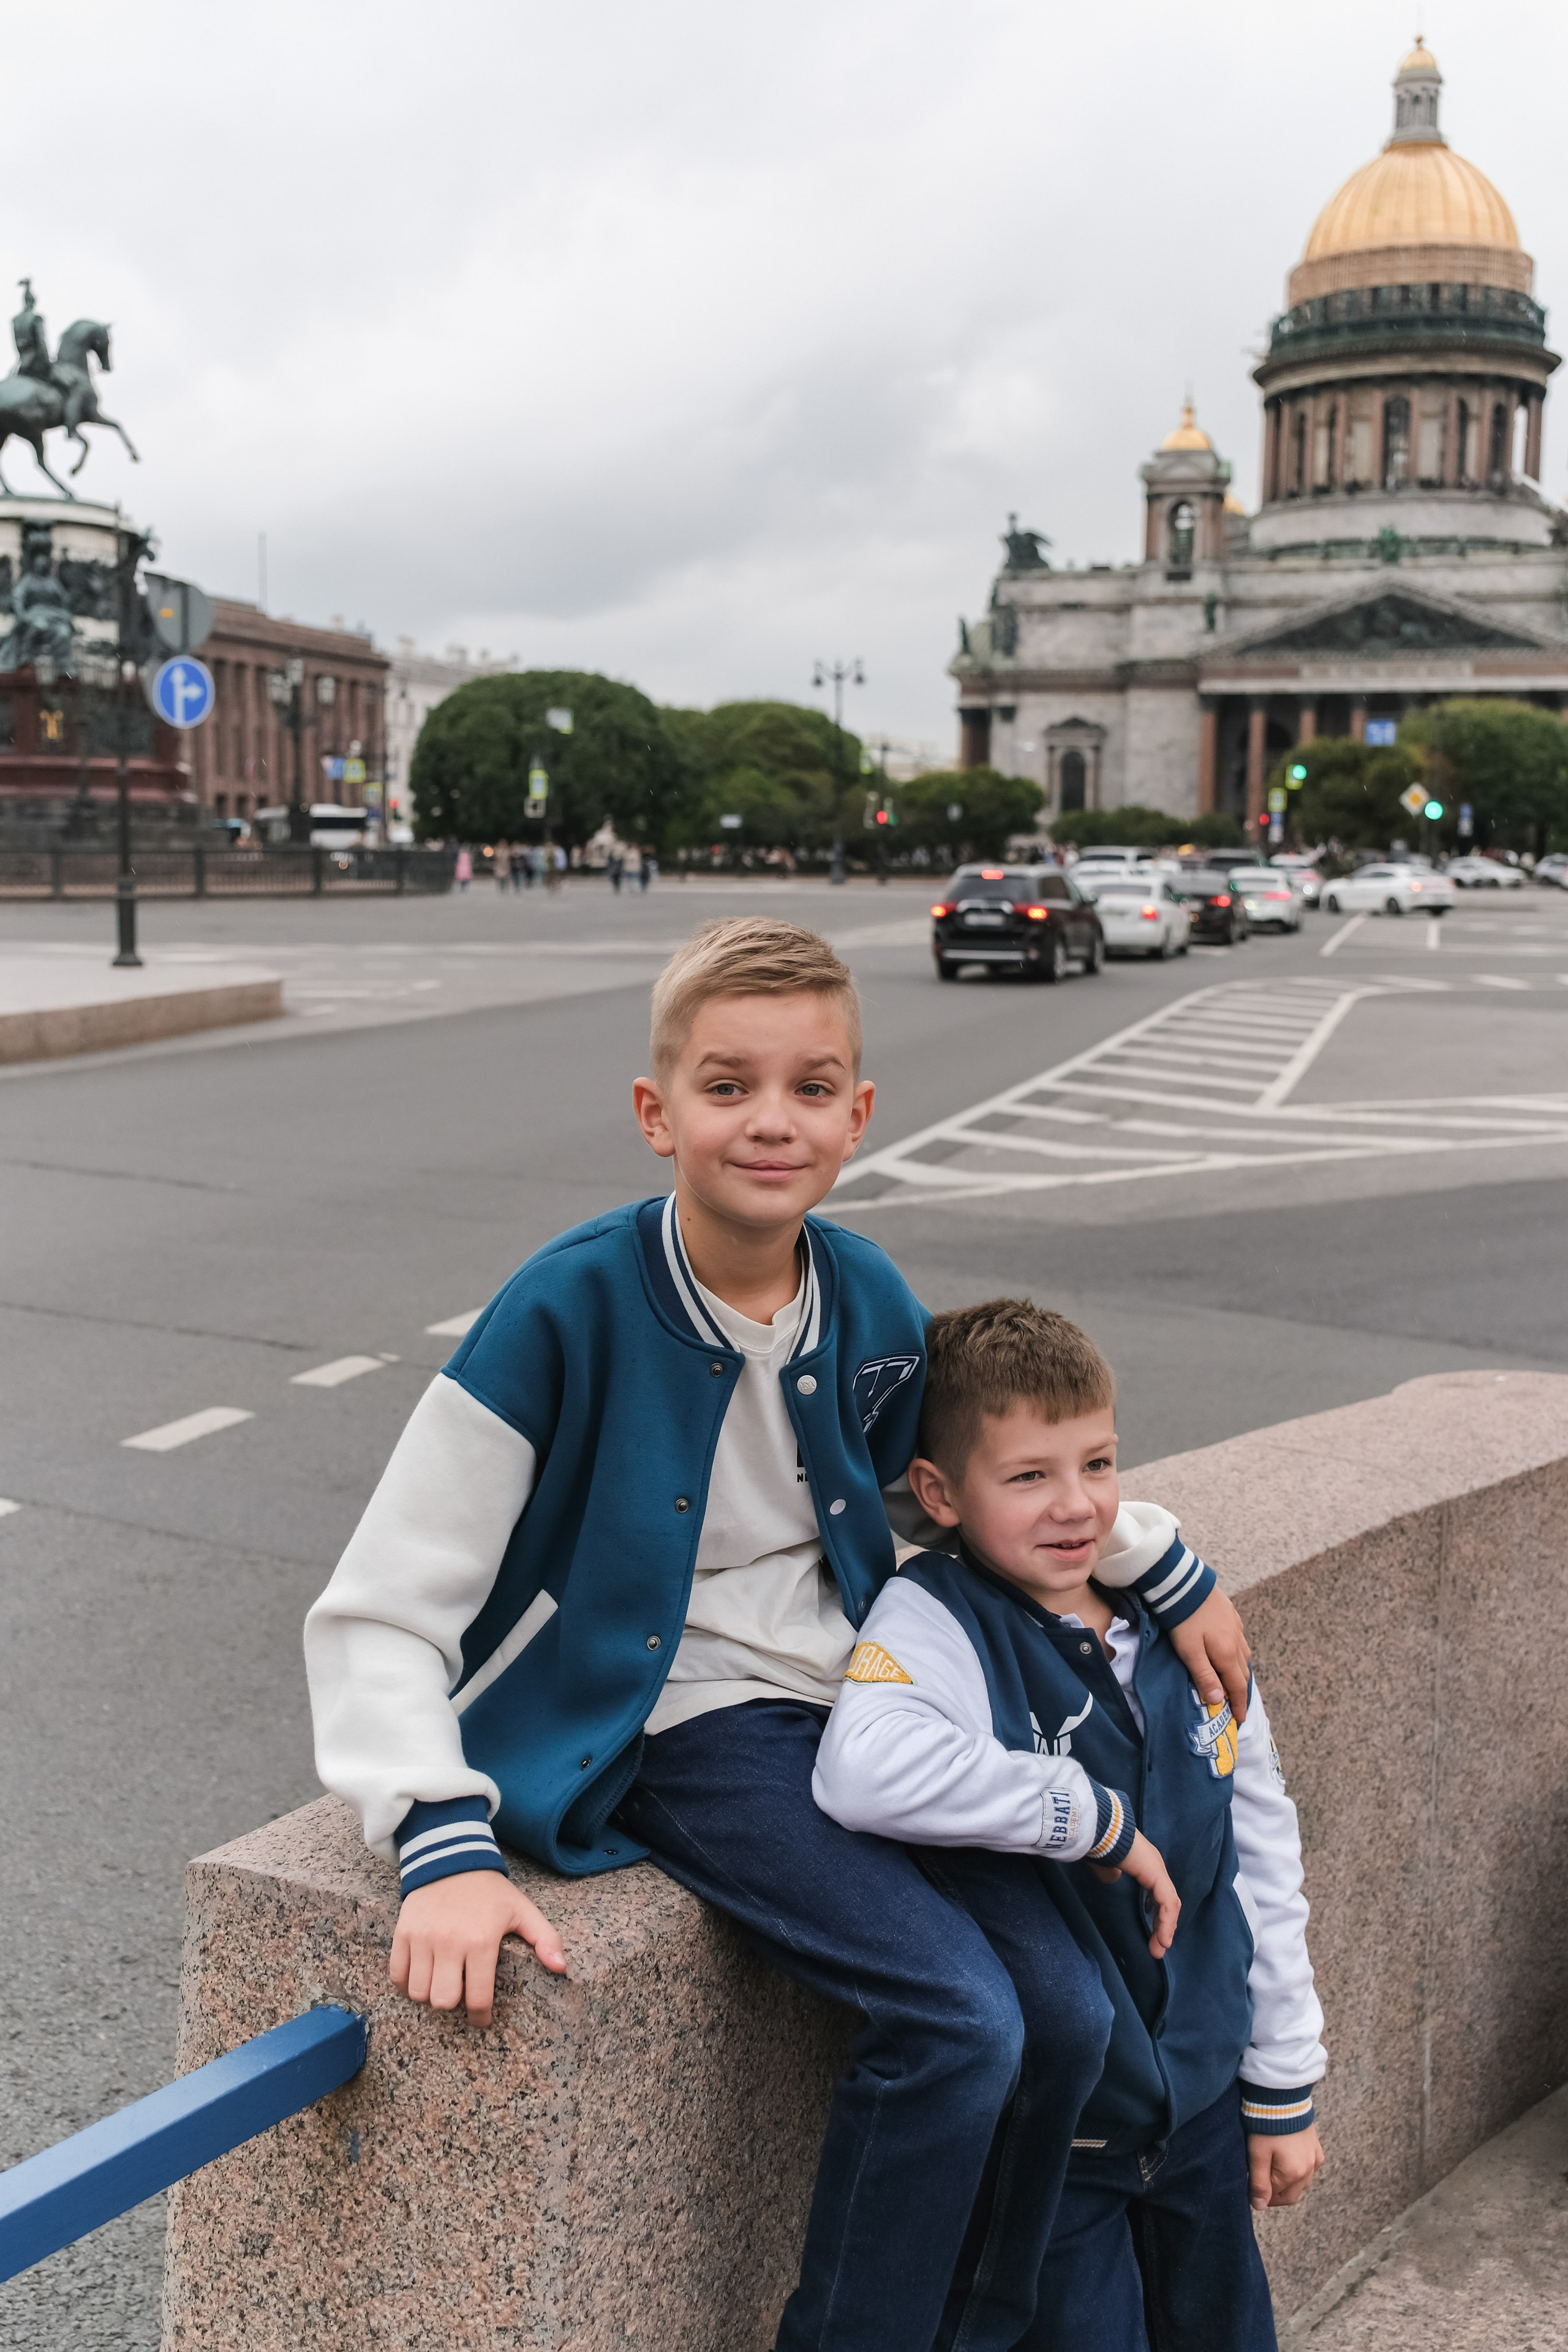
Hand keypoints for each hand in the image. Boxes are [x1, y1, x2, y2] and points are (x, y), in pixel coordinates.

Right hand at [390, 1870, 565, 2028]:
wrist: (451, 1857)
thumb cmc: (490, 1891)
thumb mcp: (522, 1910)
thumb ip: (545, 1938)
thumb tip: (562, 1968)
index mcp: (481, 1940)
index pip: (477, 1997)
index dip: (480, 2016)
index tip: (481, 2019)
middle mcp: (449, 1942)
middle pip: (443, 2001)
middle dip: (453, 2004)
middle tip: (459, 1993)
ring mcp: (422, 1937)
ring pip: (418, 1993)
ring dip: (429, 1995)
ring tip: (441, 1983)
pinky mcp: (402, 1933)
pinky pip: (397, 1975)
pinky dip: (406, 1983)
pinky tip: (421, 1976)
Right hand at [1090, 1829, 1179, 1957]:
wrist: (1101, 1831)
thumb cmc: (1100, 1846)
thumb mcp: (1106, 1866)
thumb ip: (1112, 1874)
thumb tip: (1113, 1879)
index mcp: (1146, 1865)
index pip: (1159, 1895)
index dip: (1158, 1915)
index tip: (1154, 1935)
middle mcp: (1155, 1867)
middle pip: (1167, 1902)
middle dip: (1163, 1927)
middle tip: (1157, 1948)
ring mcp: (1158, 1870)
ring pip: (1170, 1904)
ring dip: (1165, 1928)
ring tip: (1160, 1948)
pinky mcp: (1157, 1875)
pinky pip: (1167, 1902)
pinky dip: (1166, 1922)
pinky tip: (1163, 1938)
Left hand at [1168, 1587, 1250, 1725]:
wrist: (1185, 1585)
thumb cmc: (1184, 1621)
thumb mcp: (1190, 1652)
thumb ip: (1204, 1676)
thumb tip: (1219, 1701)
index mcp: (1228, 1655)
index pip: (1238, 1686)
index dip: (1240, 1704)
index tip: (1240, 1719)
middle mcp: (1237, 1642)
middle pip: (1243, 1673)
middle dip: (1241, 1691)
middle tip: (1237, 1704)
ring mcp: (1236, 1627)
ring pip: (1243, 1656)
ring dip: (1240, 1672)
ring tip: (1233, 1682)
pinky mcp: (1231, 1615)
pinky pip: (1240, 1641)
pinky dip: (1237, 1654)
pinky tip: (1230, 1652)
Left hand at [1248, 2124, 1323, 2209]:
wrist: (1282, 2096)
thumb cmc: (1267, 2125)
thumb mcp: (1257, 2154)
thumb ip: (1259, 2183)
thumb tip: (1259, 2207)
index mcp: (1294, 2174)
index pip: (1277, 2197)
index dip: (1263, 2197)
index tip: (1251, 2189)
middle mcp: (1309, 2170)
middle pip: (1292, 2194)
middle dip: (1276, 2193)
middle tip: (1260, 2182)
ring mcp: (1315, 2158)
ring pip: (1303, 2183)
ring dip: (1288, 2183)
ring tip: (1271, 2171)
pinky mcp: (1317, 2147)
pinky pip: (1311, 2168)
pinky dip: (1301, 2171)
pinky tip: (1289, 2162)